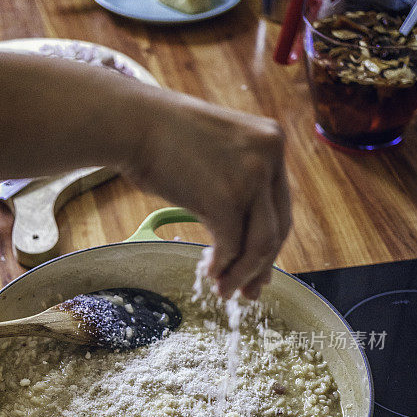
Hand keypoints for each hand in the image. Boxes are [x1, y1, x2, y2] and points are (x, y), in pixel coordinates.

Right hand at [125, 89, 290, 299]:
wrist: (134, 124)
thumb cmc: (164, 139)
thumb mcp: (218, 151)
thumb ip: (239, 183)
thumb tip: (245, 239)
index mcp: (272, 140)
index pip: (281, 206)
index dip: (272, 244)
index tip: (260, 270)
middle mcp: (270, 157)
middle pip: (278, 228)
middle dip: (261, 266)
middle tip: (248, 291)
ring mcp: (251, 177)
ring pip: (261, 244)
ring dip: (243, 273)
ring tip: (226, 291)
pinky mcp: (227, 199)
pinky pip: (232, 246)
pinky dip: (223, 266)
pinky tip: (210, 273)